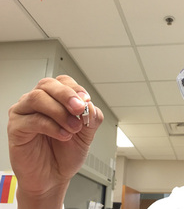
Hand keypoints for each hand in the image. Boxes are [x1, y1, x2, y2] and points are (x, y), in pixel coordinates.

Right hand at [7, 75, 103, 207]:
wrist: (54, 177)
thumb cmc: (66, 153)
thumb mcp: (87, 133)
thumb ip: (91, 117)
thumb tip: (90, 106)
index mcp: (55, 99)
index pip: (63, 82)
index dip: (75, 88)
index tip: (87, 100)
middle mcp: (38, 102)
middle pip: (47, 85)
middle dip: (67, 95)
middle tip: (80, 108)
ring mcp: (24, 113)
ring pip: (37, 98)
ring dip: (60, 112)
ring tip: (73, 127)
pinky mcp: (16, 128)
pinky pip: (32, 120)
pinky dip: (52, 126)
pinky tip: (63, 135)